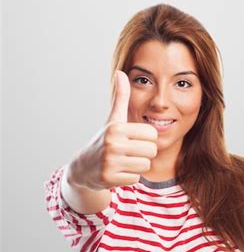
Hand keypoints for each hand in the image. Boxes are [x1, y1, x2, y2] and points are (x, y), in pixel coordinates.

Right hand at [69, 70, 158, 190]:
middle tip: (129, 152)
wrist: (84, 167)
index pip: (152, 135)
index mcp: (117, 128)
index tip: (133, 140)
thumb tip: (121, 72)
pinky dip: (129, 177)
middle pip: (151, 151)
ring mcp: (110, 162)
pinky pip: (135, 179)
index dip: (146, 139)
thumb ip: (121, 97)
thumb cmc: (104, 140)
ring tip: (123, 161)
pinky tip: (118, 171)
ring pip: (145, 166)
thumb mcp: (113, 119)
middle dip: (143, 153)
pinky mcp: (109, 178)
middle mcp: (112, 144)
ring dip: (137, 166)